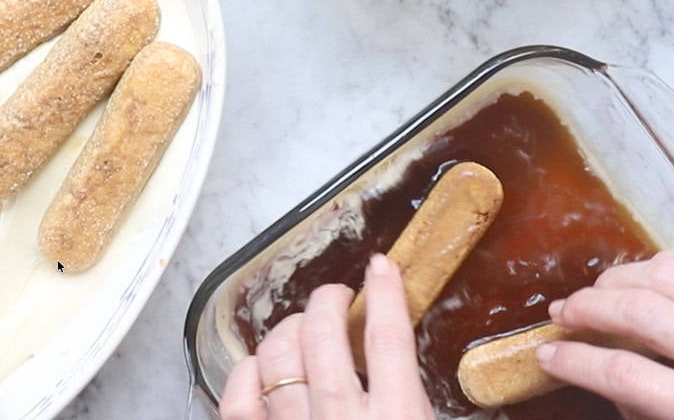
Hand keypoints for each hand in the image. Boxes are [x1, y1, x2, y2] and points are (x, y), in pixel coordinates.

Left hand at [219, 253, 435, 419]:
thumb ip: (424, 400)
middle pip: (323, 335)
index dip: (383, 294)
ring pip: (279, 358)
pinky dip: (247, 374)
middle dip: (328, 302)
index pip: (387, 338)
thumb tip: (434, 370)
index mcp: (396, 419)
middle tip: (336, 297)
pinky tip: (259, 366)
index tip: (380, 269)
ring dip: (289, 331)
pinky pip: (240, 401)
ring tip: (302, 328)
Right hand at [536, 241, 673, 419]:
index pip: (625, 375)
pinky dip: (666, 260)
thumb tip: (597, 368)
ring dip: (618, 279)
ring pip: (666, 275)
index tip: (547, 355)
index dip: (574, 361)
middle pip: (639, 313)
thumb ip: (648, 409)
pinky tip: (649, 276)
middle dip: (586, 309)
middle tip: (563, 315)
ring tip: (598, 293)